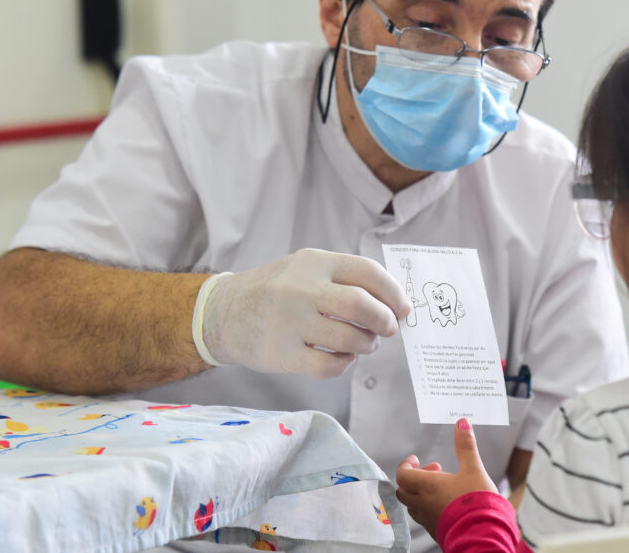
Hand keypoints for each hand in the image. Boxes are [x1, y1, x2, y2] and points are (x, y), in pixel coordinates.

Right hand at [202, 248, 410, 377]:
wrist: (224, 313)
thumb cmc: (277, 291)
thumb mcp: (306, 270)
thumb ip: (344, 281)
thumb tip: (394, 304)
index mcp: (314, 262)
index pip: (367, 272)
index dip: (394, 293)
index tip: (404, 309)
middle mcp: (302, 289)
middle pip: (362, 305)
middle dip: (385, 321)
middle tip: (389, 329)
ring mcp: (290, 322)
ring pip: (349, 338)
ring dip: (367, 344)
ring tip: (365, 344)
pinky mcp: (282, 353)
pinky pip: (329, 365)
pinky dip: (344, 364)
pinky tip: (342, 358)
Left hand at [395, 418, 498, 539]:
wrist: (484, 534)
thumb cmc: (477, 501)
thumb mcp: (474, 469)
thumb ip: (466, 446)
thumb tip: (461, 422)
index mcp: (427, 486)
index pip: (402, 475)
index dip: (406, 465)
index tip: (416, 459)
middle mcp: (422, 504)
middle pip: (403, 490)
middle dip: (413, 478)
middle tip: (433, 471)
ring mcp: (427, 520)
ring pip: (412, 505)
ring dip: (420, 493)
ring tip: (441, 486)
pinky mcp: (435, 532)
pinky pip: (423, 518)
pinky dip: (427, 507)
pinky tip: (446, 503)